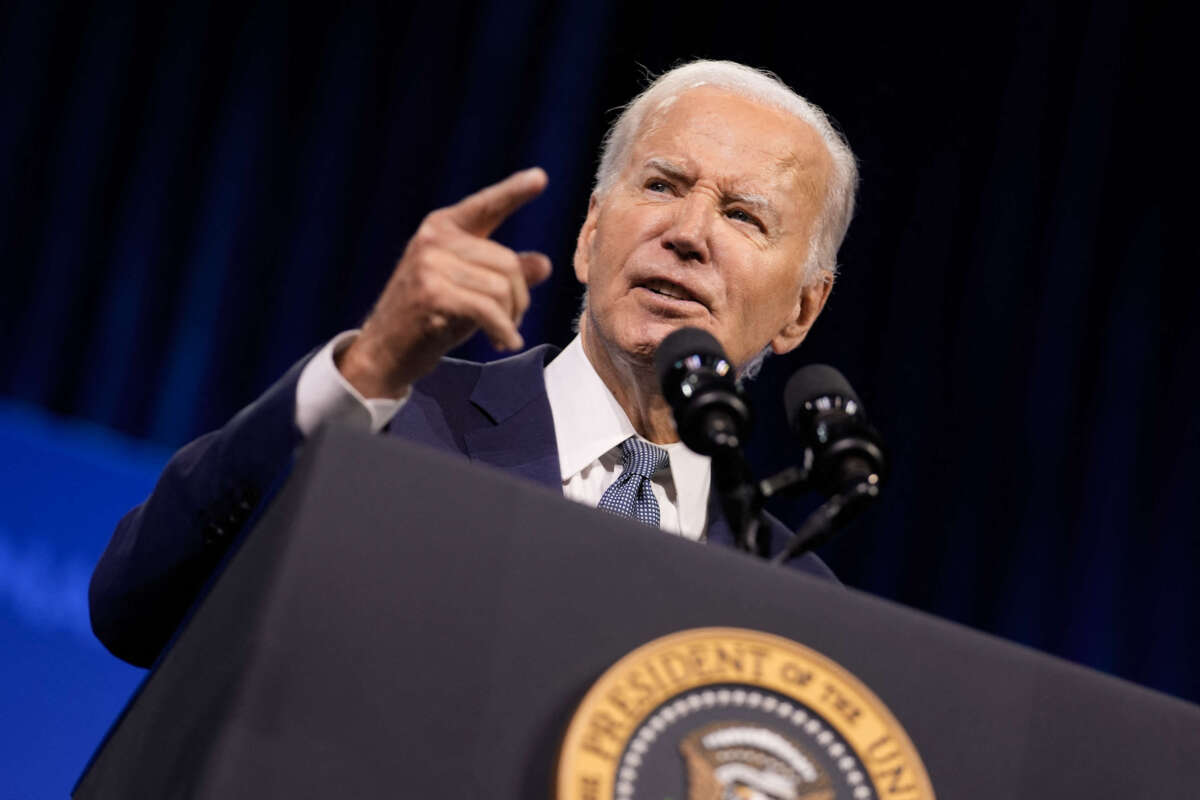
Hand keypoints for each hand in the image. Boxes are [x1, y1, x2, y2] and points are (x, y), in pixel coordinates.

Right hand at [338, 168, 551, 397]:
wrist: (384, 350)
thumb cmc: (428, 317)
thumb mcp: (469, 288)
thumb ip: (502, 273)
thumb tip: (545, 264)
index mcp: (441, 228)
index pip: (485, 207)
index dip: (514, 192)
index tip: (541, 177)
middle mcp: (434, 239)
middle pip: (507, 262)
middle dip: (519, 299)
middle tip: (513, 322)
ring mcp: (430, 265)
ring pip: (501, 287)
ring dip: (510, 318)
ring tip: (503, 333)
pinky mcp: (432, 294)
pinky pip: (488, 309)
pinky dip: (504, 330)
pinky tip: (506, 343)